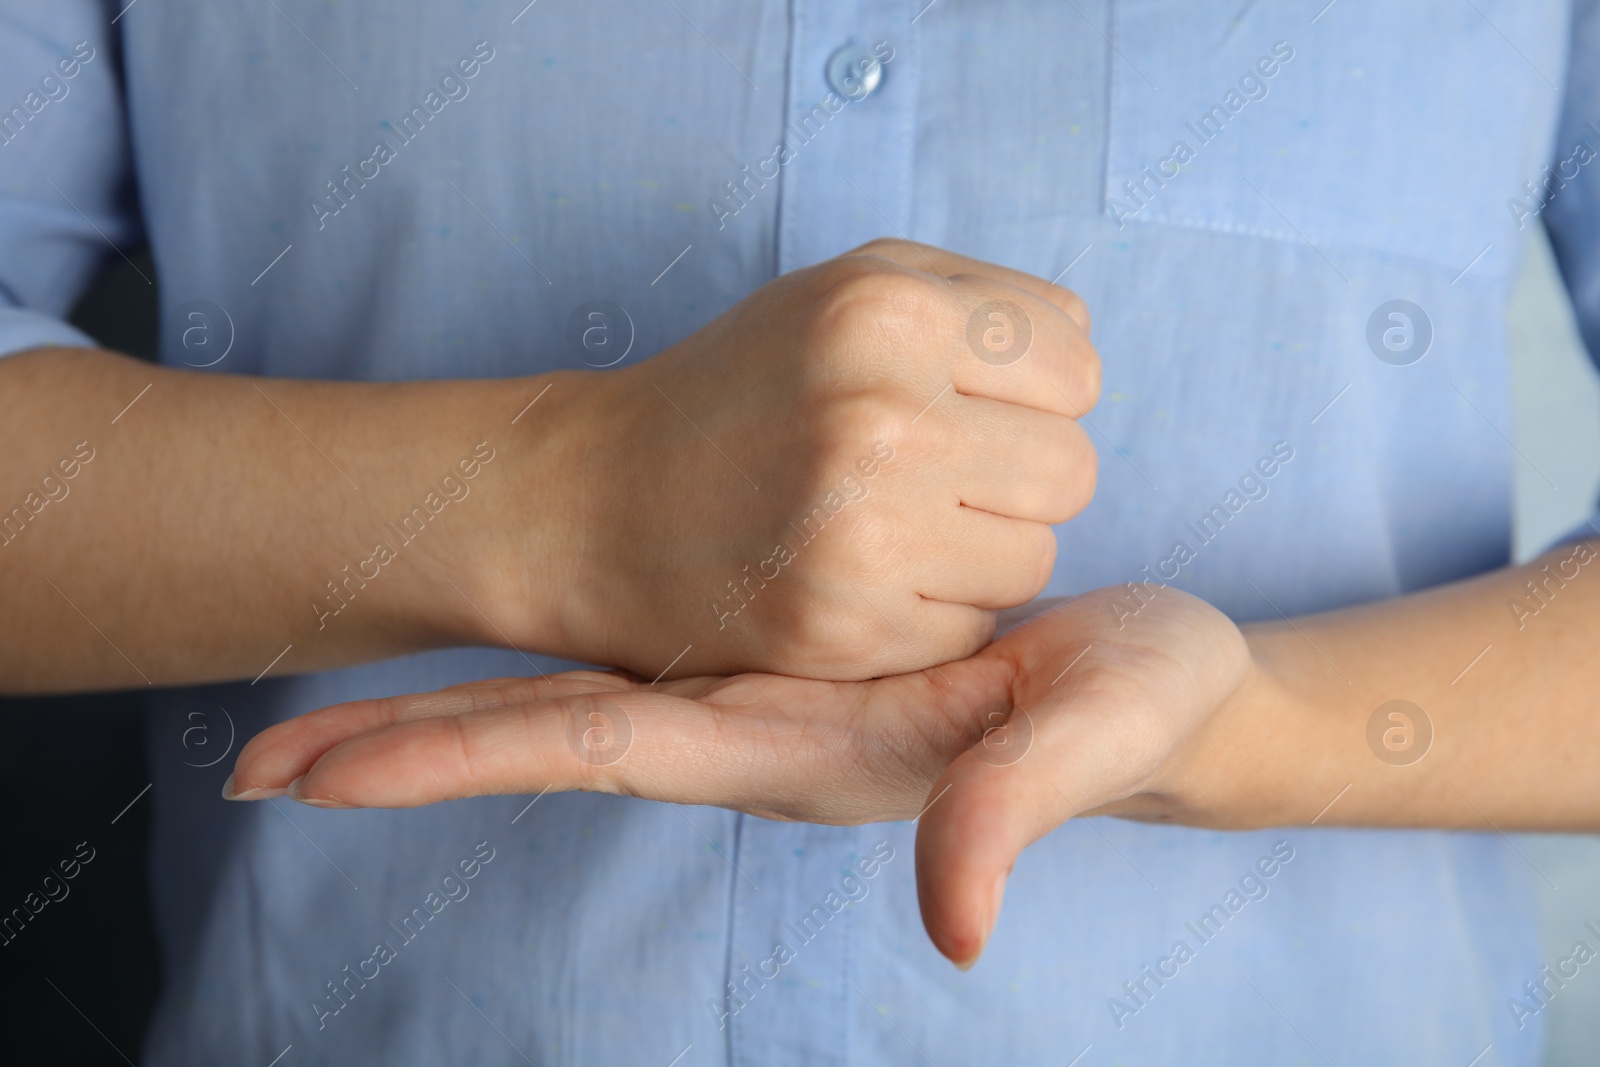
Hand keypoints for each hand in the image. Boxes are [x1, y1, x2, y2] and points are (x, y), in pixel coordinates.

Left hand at [225, 584, 1248, 966]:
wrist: (1164, 682)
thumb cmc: (1136, 710)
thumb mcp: (1086, 738)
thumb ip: (1013, 812)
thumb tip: (954, 928)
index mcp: (796, 746)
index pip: (598, 749)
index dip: (459, 755)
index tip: (313, 778)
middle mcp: (757, 727)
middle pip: (556, 733)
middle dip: (411, 746)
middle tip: (257, 765)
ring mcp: (769, 687)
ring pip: (588, 687)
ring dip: (464, 692)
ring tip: (338, 695)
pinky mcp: (793, 643)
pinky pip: (647, 646)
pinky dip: (557, 643)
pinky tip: (509, 628)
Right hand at [513, 238, 1098, 681]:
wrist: (595, 505)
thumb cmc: (739, 390)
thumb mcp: (842, 291)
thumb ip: (975, 300)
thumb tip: (1083, 356)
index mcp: (887, 311)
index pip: (1078, 366)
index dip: (1032, 393)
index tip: (967, 407)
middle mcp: (880, 418)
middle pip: (1072, 471)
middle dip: (1016, 477)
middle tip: (930, 476)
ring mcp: (861, 533)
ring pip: (1033, 559)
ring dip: (980, 550)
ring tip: (890, 525)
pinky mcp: (843, 630)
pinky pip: (971, 628)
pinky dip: (931, 612)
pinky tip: (859, 580)